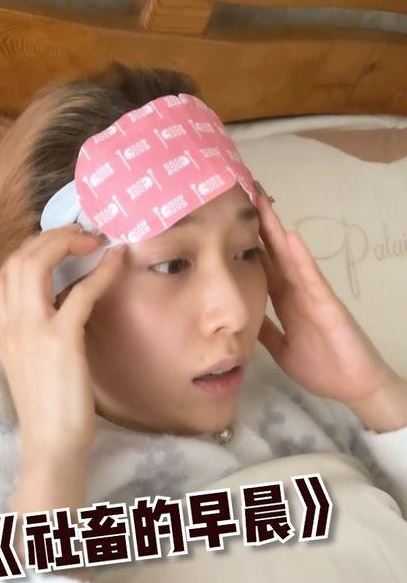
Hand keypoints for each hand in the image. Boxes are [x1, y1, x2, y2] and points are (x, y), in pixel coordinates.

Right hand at [0, 225, 125, 463]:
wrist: (52, 445)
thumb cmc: (51, 412)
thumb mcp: (37, 367)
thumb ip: (42, 338)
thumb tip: (68, 311)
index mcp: (6, 333)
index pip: (3, 276)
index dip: (30, 252)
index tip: (59, 247)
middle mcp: (13, 326)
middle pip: (17, 260)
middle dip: (48, 238)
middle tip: (80, 237)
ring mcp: (33, 331)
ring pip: (36, 264)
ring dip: (65, 244)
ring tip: (92, 243)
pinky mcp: (61, 340)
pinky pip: (79, 293)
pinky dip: (99, 273)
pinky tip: (115, 263)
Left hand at [256, 189, 397, 407]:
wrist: (355, 386)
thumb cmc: (324, 367)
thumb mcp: (282, 348)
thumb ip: (266, 330)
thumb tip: (243, 317)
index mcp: (286, 303)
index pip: (263, 269)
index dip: (246, 247)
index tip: (228, 225)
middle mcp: (298, 293)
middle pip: (274, 255)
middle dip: (258, 228)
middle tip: (242, 196)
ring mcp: (314, 296)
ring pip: (291, 258)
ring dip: (276, 231)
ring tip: (261, 203)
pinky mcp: (328, 306)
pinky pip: (312, 279)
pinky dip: (301, 259)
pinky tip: (289, 239)